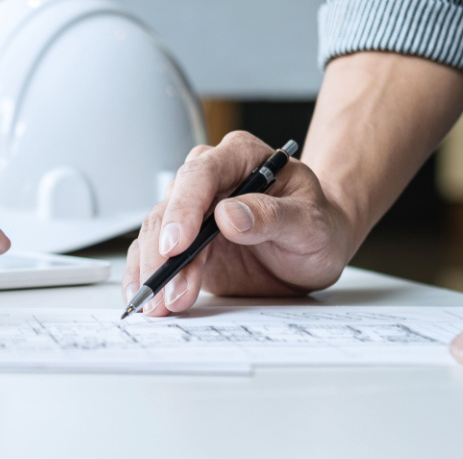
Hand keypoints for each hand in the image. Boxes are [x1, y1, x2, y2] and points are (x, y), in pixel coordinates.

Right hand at [121, 131, 356, 315]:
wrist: (315, 247)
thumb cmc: (318, 226)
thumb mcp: (311, 223)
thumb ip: (274, 216)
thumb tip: (229, 215)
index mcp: (240, 158)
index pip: (201, 174)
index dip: (185, 209)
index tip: (177, 245)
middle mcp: (209, 180)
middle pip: (171, 207)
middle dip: (164, 253)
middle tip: (167, 290)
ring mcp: (192, 211)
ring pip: (156, 233)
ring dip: (154, 270)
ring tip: (161, 304)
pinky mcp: (184, 241)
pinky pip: (155, 253)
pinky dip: (146, 276)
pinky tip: (144, 298)